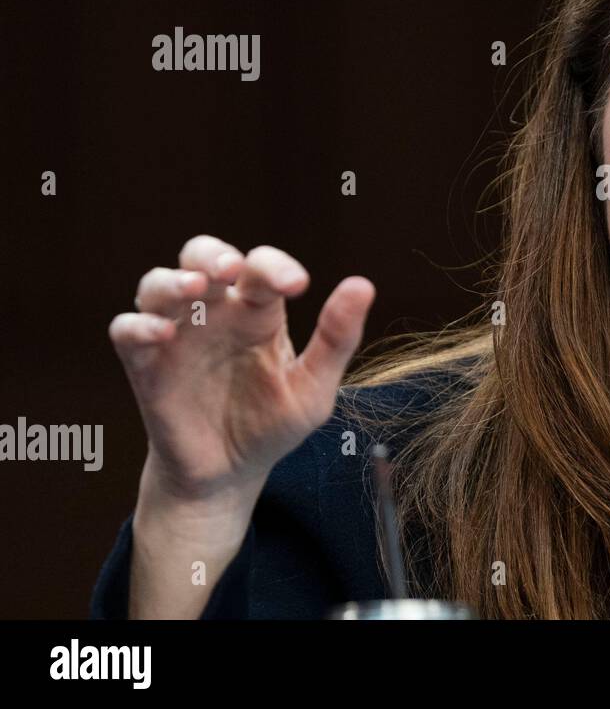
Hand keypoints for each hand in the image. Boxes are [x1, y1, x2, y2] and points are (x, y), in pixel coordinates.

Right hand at [109, 235, 374, 503]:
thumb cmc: (273, 425)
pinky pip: (127, 330)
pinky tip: (161, 333)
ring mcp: (177, 336)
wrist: (230, 475)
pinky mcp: (146, 365)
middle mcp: (216, 315)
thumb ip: (336, 338)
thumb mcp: (313, 388)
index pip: (261, 269)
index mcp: (259, 313)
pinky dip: (137, 325)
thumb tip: (363, 285)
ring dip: (172, 280)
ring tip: (195, 289)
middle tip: (230, 269)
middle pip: (201, 256)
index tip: (298, 285)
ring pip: (158, 284)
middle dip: (212, 254)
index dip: (276, 266)